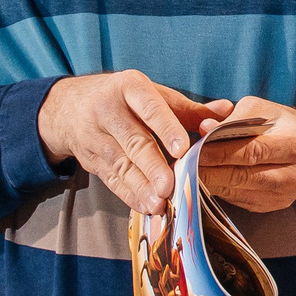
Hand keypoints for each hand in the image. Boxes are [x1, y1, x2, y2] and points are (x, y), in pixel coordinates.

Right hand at [36, 71, 219, 216]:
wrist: (68, 107)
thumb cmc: (123, 99)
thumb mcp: (152, 94)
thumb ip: (189, 109)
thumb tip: (227, 110)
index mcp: (129, 88)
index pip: (149, 107)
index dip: (166, 127)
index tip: (182, 148)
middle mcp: (108, 110)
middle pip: (134, 141)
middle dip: (152, 166)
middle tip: (170, 186)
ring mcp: (96, 137)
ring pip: (121, 165)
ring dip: (141, 187)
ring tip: (160, 203)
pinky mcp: (91, 160)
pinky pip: (112, 180)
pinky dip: (130, 195)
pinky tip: (146, 207)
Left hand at [194, 99, 295, 212]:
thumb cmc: (279, 123)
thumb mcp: (260, 109)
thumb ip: (231, 117)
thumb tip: (203, 128)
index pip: (252, 151)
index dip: (220, 152)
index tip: (194, 150)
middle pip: (243, 176)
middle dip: (209, 171)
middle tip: (182, 166)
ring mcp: (286, 195)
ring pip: (239, 192)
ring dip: (209, 183)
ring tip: (186, 173)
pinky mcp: (273, 205)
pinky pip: (240, 200)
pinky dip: (219, 190)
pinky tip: (203, 181)